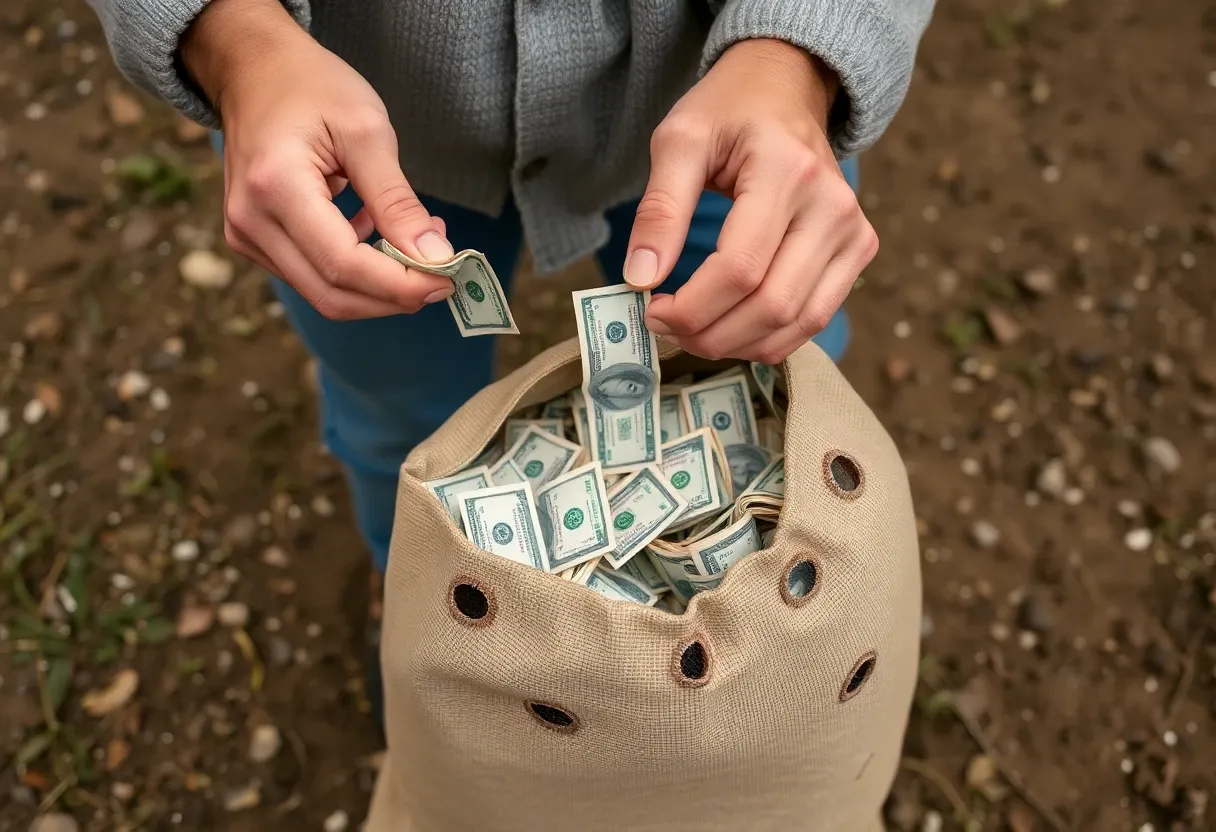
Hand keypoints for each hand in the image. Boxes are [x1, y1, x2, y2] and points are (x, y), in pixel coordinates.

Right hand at [181, 0, 453, 319]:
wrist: (253, 70)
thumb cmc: (311, 87)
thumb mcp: (367, 131)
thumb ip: (398, 201)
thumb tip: (435, 258)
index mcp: (275, 187)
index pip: (344, 264)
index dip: (400, 284)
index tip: (448, 278)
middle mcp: (250, 222)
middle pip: (332, 294)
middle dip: (393, 296)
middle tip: (442, 276)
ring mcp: (246, 236)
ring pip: (324, 294)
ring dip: (378, 286)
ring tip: (417, 248)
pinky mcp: (254, 241)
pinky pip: (312, 275)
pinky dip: (356, 271)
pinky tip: (378, 234)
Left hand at [624, 38, 878, 363]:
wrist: (786, 87)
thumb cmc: (729, 111)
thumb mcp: (679, 141)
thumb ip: (659, 210)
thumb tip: (641, 280)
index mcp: (789, 172)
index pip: (740, 268)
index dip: (691, 306)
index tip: (651, 310)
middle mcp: (834, 207)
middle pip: (771, 305)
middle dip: (709, 333)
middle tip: (665, 327)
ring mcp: (854, 232)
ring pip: (796, 324)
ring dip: (737, 344)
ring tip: (692, 331)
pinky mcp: (858, 251)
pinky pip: (814, 319)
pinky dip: (768, 339)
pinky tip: (729, 328)